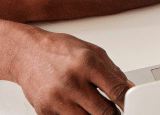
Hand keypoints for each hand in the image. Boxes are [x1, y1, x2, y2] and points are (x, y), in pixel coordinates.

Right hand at [13, 29, 133, 114]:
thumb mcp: (92, 51)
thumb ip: (113, 72)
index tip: (133, 106)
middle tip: (111, 108)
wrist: (26, 53)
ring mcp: (57, 99)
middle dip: (112, 113)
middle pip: (105, 112)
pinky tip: (76, 107)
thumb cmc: (59, 50)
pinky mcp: (45, 111)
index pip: (116, 91)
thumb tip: (130, 89)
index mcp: (86, 63)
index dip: (128, 102)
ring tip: (93, 107)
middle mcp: (71, 82)